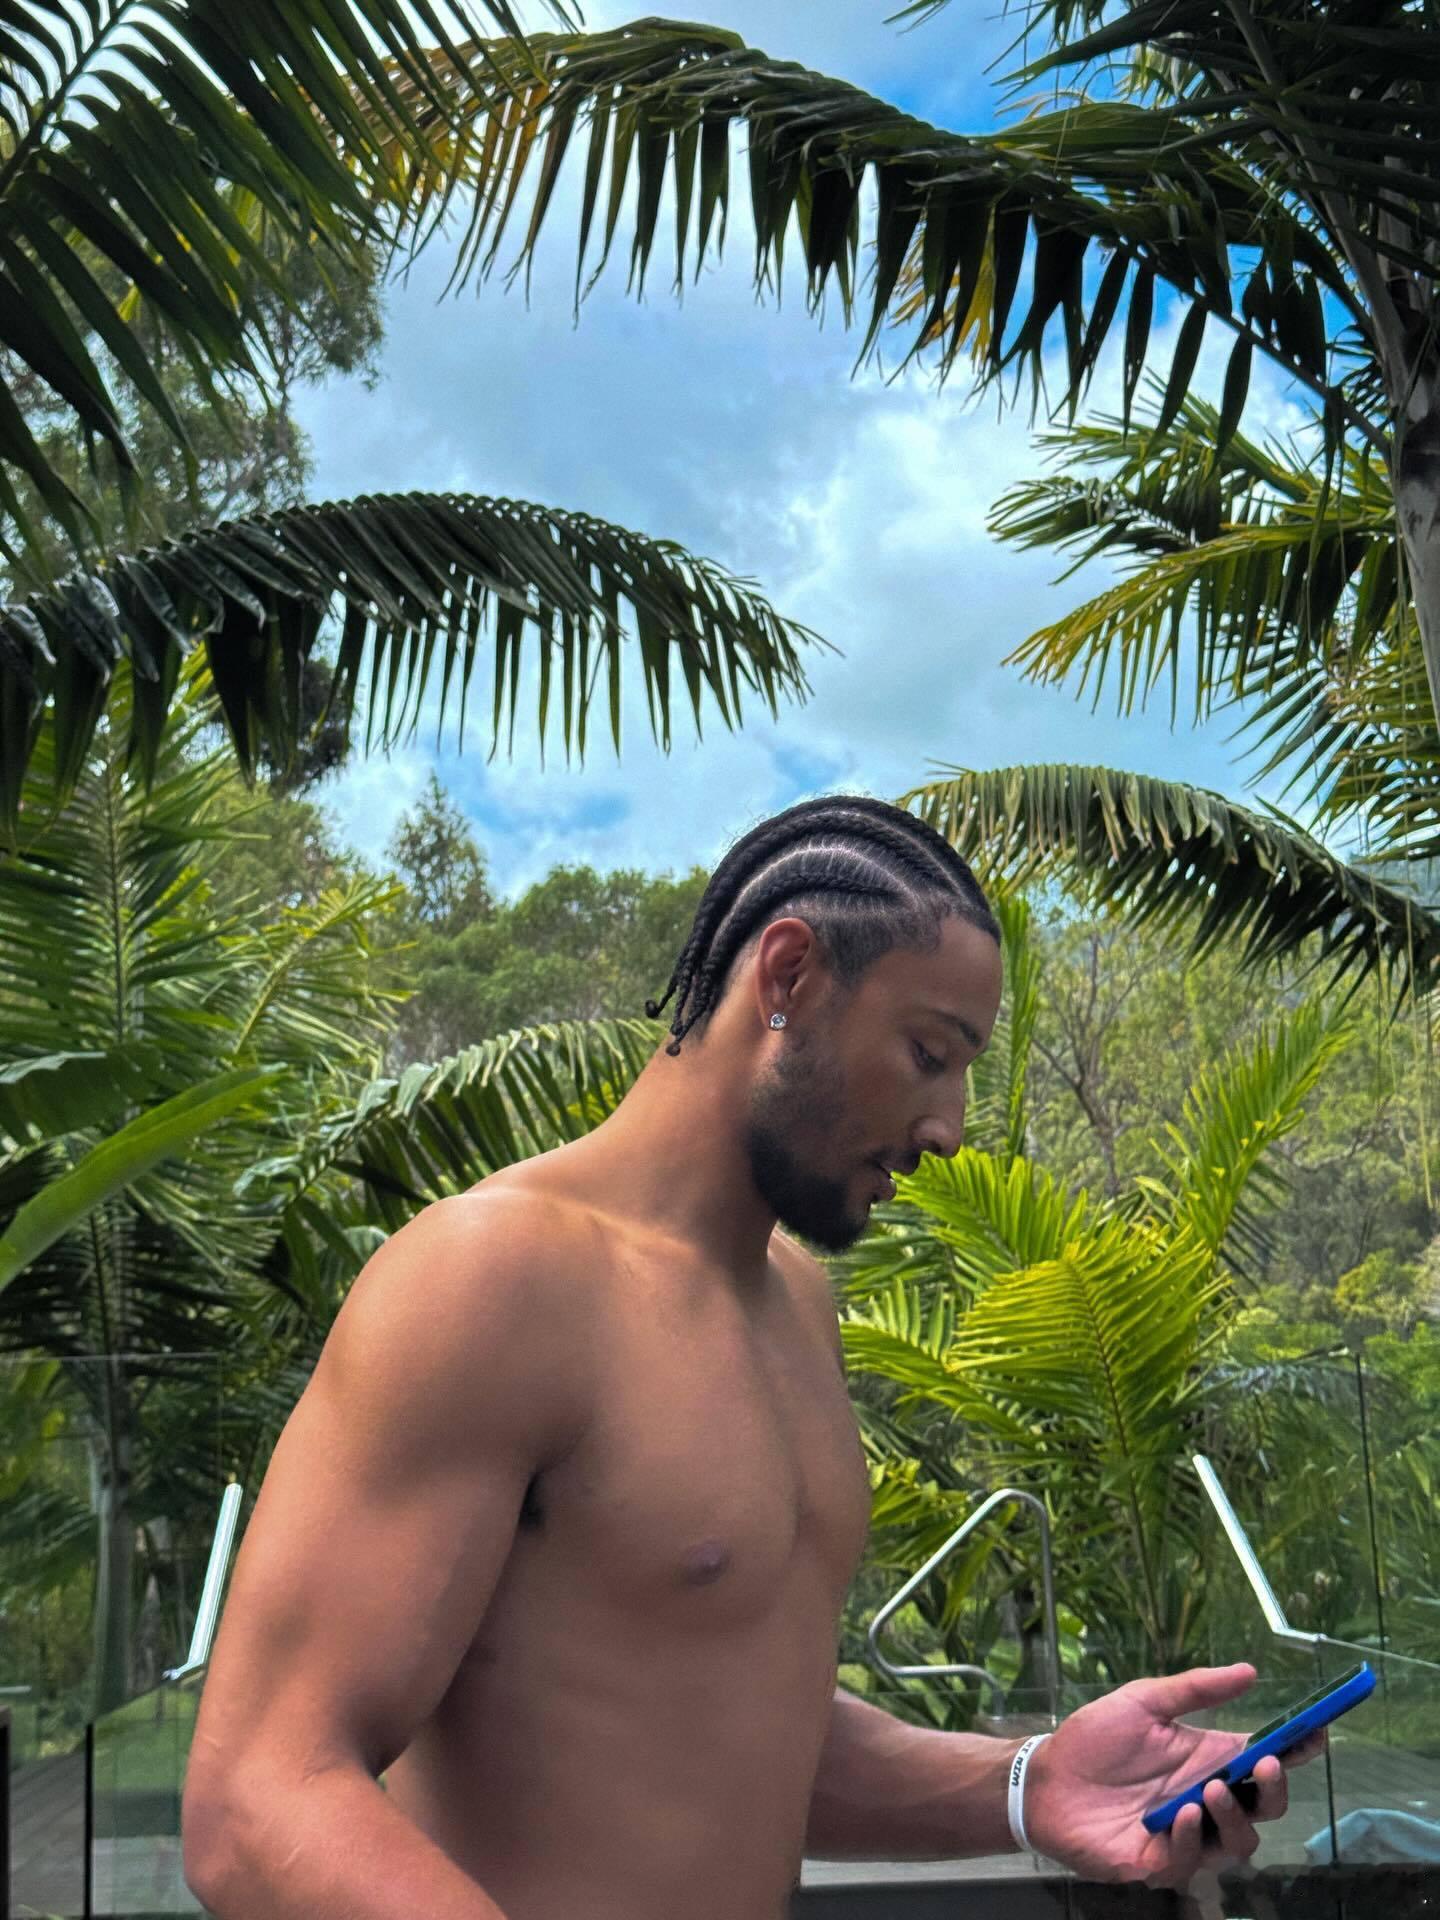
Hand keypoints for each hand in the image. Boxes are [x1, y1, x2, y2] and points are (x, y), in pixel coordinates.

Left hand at [1022, 1663, 1324, 1888]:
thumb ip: (1194, 1689)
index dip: (1296, 1751)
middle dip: (1275, 1790)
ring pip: (1238, 1843)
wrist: (1045, 1779)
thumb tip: (1249, 1671)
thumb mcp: (1143, 1701)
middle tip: (1266, 1764)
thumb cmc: (1094, 1739)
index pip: (1264, 1761)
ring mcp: (1186, 1835)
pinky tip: (1178, 1815)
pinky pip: (1191, 1862)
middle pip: (1264, 1807)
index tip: (1316, 1735)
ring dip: (1234, 1817)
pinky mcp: (1158, 1862)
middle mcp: (1205, 1800)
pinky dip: (1191, 1840)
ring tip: (1210, 1790)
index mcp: (1208, 1760)